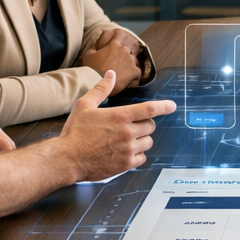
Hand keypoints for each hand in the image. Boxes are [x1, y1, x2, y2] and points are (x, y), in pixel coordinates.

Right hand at [58, 72, 176, 181]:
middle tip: (130, 127)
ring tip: (126, 140)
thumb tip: (111, 74)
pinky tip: (125, 153)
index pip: (149, 109)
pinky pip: (142, 158)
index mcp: (120, 116)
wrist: (67, 158)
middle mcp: (127, 132)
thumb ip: (101, 89)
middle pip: (150, 126)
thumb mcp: (84, 105)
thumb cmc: (74, 132)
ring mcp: (128, 149)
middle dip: (143, 125)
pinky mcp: (125, 165)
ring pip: (148, 142)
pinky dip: (137, 155)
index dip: (164, 106)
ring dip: (141, 140)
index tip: (172, 106)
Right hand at [81, 30, 142, 90]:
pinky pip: (137, 72)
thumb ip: (94, 48)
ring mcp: (131, 60)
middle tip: (117, 63)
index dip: (119, 38)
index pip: (120, 34)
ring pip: (133, 60)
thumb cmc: (92, 70)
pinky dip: (133, 75)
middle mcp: (124, 50)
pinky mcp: (135, 71)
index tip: (116, 44)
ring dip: (128, 65)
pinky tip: (126, 80)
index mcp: (114, 45)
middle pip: (128, 48)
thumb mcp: (88, 55)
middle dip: (124, 54)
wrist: (98, 84)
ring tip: (121, 73)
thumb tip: (96, 47)